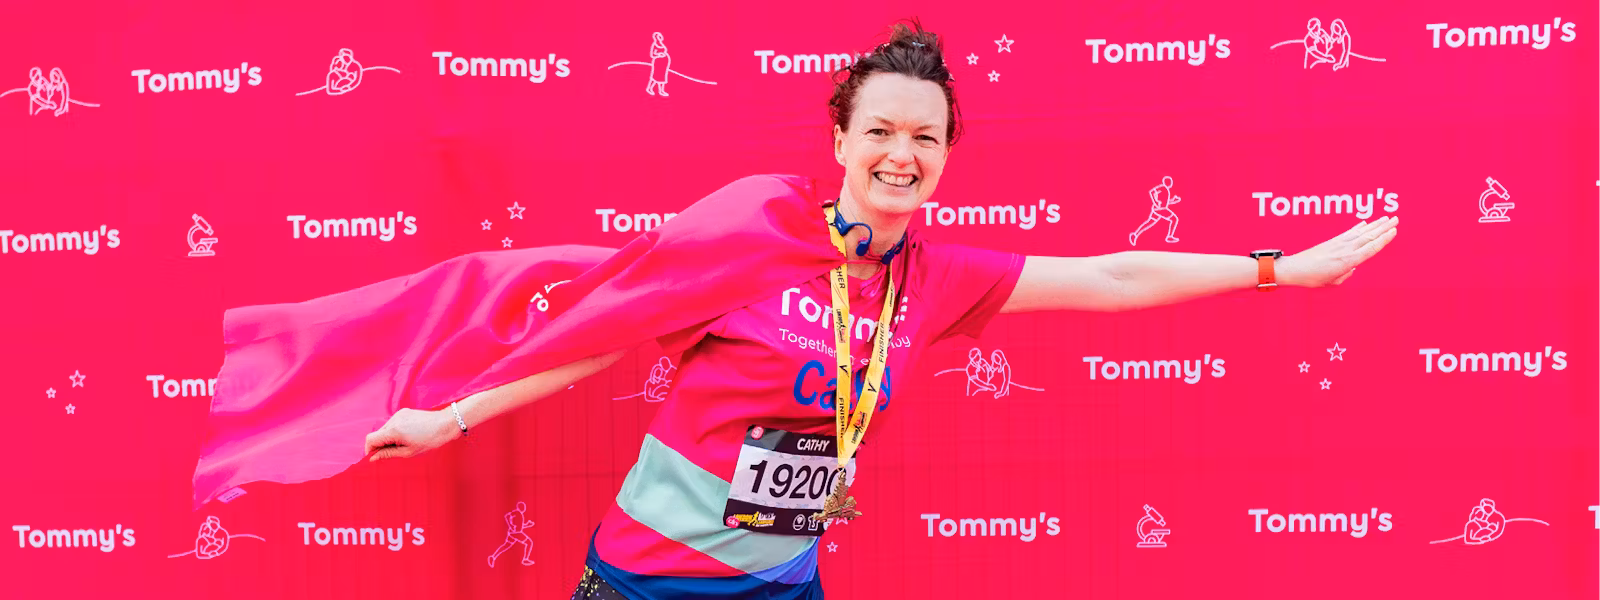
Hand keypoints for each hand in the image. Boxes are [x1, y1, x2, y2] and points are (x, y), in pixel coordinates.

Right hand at [364, 407, 460, 461]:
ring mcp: (399, 414)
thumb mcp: (408, 452)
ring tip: (403, 444)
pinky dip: (394, 431)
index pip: (370, 439)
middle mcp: (394, 420)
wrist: (445, 424)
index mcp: (394, 430)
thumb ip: (388, 454)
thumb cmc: (430, 440)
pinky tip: (407, 436)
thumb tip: (373, 457)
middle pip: (377, 434)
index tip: (375, 457)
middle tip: (392, 453)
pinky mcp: (404, 412)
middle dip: (380, 445)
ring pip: (385, 429)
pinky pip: (393, 423)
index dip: (369, 450)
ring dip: (388, 438)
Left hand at [1279, 216, 1397, 286]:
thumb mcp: (1333, 281)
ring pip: (1361, 232)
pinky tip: (1365, 222)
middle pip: (1369, 236)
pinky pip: (1349, 232)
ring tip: (1386, 218)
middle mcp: (1346, 249)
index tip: (1394, 231)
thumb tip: (1352, 267)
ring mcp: (1339, 243)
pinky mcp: (1332, 241)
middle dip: (1383, 227)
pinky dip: (1358, 227)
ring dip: (1374, 224)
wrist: (1294, 268)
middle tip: (1396, 219)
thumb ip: (1346, 274)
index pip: (1371, 248)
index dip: (1383, 239)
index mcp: (1348, 261)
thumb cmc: (1313, 278)